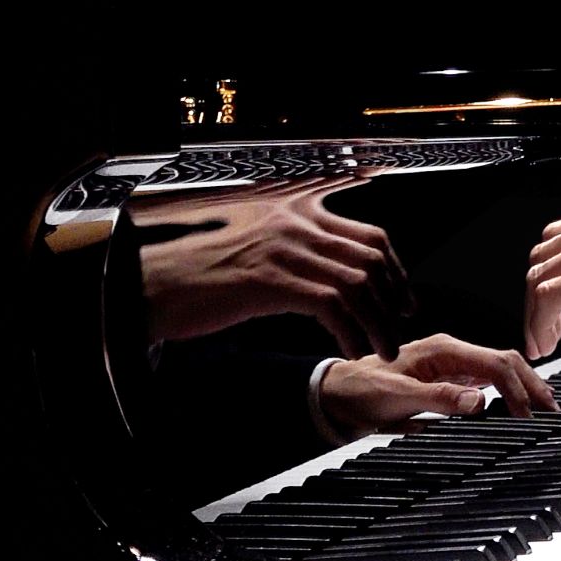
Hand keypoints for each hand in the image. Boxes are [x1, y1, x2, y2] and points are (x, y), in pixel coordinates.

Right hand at [134, 179, 410, 358]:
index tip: (403, 298)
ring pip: (357, 283)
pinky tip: (351, 348)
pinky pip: (331, 305)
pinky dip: (350, 330)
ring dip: (378, 322)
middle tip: (401, 325)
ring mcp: (284, 249)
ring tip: (382, 347)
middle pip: (371, 257)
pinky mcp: (271, 280)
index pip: (369, 235)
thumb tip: (340, 276)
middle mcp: (297, 223)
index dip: (395, 270)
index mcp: (299, 212)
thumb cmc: (205, 274)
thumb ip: (300, 253)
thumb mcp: (261, 251)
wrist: (158, 282)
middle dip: (395, 297)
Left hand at [319, 335, 557, 440]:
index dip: (517, 390)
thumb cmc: (359, 392)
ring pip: (500, 370)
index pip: (495, 364)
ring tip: (544, 408)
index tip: (528, 417)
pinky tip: (518, 406)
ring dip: (524, 387)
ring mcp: (451, 366)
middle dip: (532, 385)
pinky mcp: (448, 381)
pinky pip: (487, 382)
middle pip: (505, 362)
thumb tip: (479, 401)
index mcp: (442, 349)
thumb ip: (438, 397)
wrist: (335, 397)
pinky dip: (509, 393)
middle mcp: (451, 353)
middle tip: (553, 412)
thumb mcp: (396, 396)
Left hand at [522, 197, 560, 358]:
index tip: (556, 301)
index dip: (552, 271)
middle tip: (547, 325)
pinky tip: (550, 343)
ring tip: (545, 341)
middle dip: (538, 294)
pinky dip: (540, 324)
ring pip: (539, 277)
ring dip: (535, 314)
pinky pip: (548, 298)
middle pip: (544, 256)